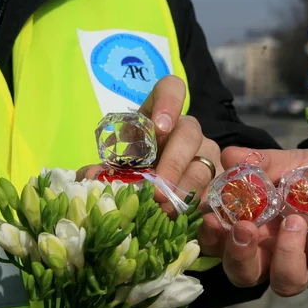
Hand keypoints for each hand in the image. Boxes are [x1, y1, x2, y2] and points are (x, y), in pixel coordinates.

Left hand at [77, 76, 222, 213]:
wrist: (158, 200)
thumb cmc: (134, 175)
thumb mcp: (117, 168)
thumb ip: (103, 170)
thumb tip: (91, 177)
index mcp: (158, 117)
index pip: (171, 89)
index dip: (169, 102)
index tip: (160, 127)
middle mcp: (186, 131)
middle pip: (189, 133)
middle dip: (174, 163)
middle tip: (158, 190)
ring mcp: (205, 156)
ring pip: (204, 166)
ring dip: (184, 190)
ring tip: (166, 211)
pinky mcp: (216, 182)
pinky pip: (215, 192)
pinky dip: (199, 207)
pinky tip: (184, 218)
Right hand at [198, 146, 307, 296]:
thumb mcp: (292, 161)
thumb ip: (262, 162)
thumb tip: (229, 155)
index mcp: (255, 229)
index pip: (221, 246)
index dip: (211, 240)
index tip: (210, 218)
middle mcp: (274, 253)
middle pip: (244, 276)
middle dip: (239, 256)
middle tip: (245, 228)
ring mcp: (307, 262)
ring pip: (285, 282)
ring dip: (285, 253)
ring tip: (295, 221)